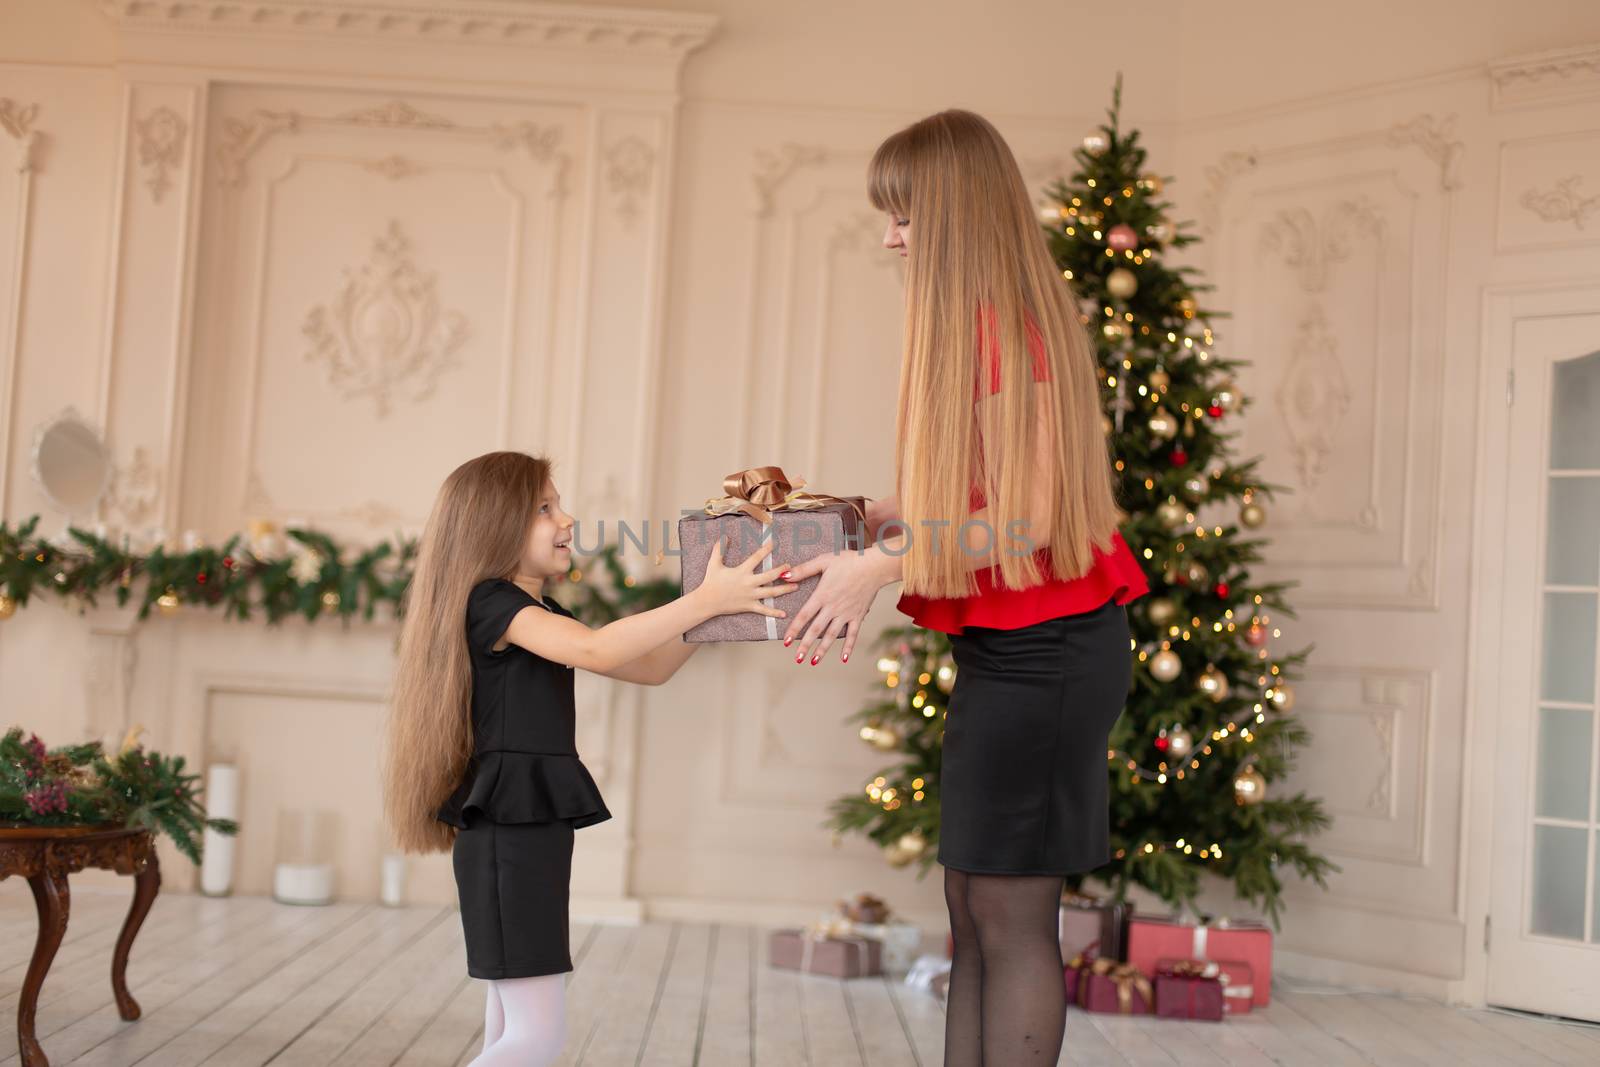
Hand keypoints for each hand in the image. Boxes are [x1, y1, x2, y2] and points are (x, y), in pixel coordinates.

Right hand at [696, 537, 798, 619]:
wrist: (706, 601)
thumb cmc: (711, 581)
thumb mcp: (714, 563)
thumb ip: (719, 549)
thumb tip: (724, 536)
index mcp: (742, 571)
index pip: (756, 558)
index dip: (766, 549)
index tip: (774, 543)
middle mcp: (748, 583)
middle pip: (769, 576)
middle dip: (781, 570)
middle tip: (790, 566)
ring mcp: (750, 596)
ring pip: (771, 592)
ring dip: (784, 589)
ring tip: (795, 586)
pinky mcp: (749, 606)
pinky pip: (763, 610)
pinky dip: (774, 612)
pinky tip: (784, 614)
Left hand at [781, 550, 885, 665]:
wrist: (874, 566)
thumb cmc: (849, 561)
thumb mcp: (823, 561)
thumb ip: (803, 569)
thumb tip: (783, 575)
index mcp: (822, 595)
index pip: (804, 615)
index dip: (794, 629)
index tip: (786, 641)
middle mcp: (833, 608)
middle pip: (816, 630)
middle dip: (805, 645)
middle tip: (797, 658)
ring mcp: (846, 614)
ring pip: (832, 635)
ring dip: (822, 650)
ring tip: (813, 662)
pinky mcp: (858, 616)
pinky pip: (853, 634)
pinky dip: (848, 647)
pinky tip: (844, 658)